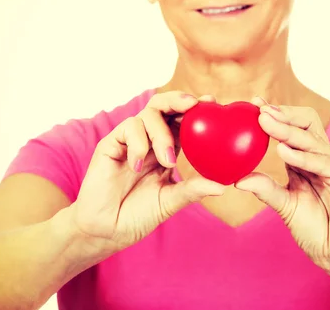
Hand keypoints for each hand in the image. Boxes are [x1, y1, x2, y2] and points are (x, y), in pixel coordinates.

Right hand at [71, 91, 226, 253]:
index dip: (196, 109)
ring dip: (162, 134)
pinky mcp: (110, 144)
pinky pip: (128, 128)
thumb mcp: (170, 201)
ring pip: (148, 114)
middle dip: (179, 100)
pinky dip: (138, 143)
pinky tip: (137, 166)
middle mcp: (148, 140)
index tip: (212, 101)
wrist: (106, 230)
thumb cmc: (137, 215)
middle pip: (163, 105)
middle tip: (194, 105)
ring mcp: (129, 141)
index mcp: (166, 149)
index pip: (181, 120)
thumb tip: (223, 186)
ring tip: (167, 162)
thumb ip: (193, 190)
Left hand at [235, 97, 329, 281]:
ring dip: (287, 130)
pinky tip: (283, 152)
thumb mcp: (285, 206)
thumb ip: (266, 189)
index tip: (254, 104)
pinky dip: (302, 157)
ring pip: (312, 139)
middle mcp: (325, 157)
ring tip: (264, 123)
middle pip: (307, 123)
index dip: (277, 115)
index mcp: (309, 160)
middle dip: (283, 114)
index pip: (295, 128)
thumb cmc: (316, 230)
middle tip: (259, 110)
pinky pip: (324, 162)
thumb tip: (239, 179)